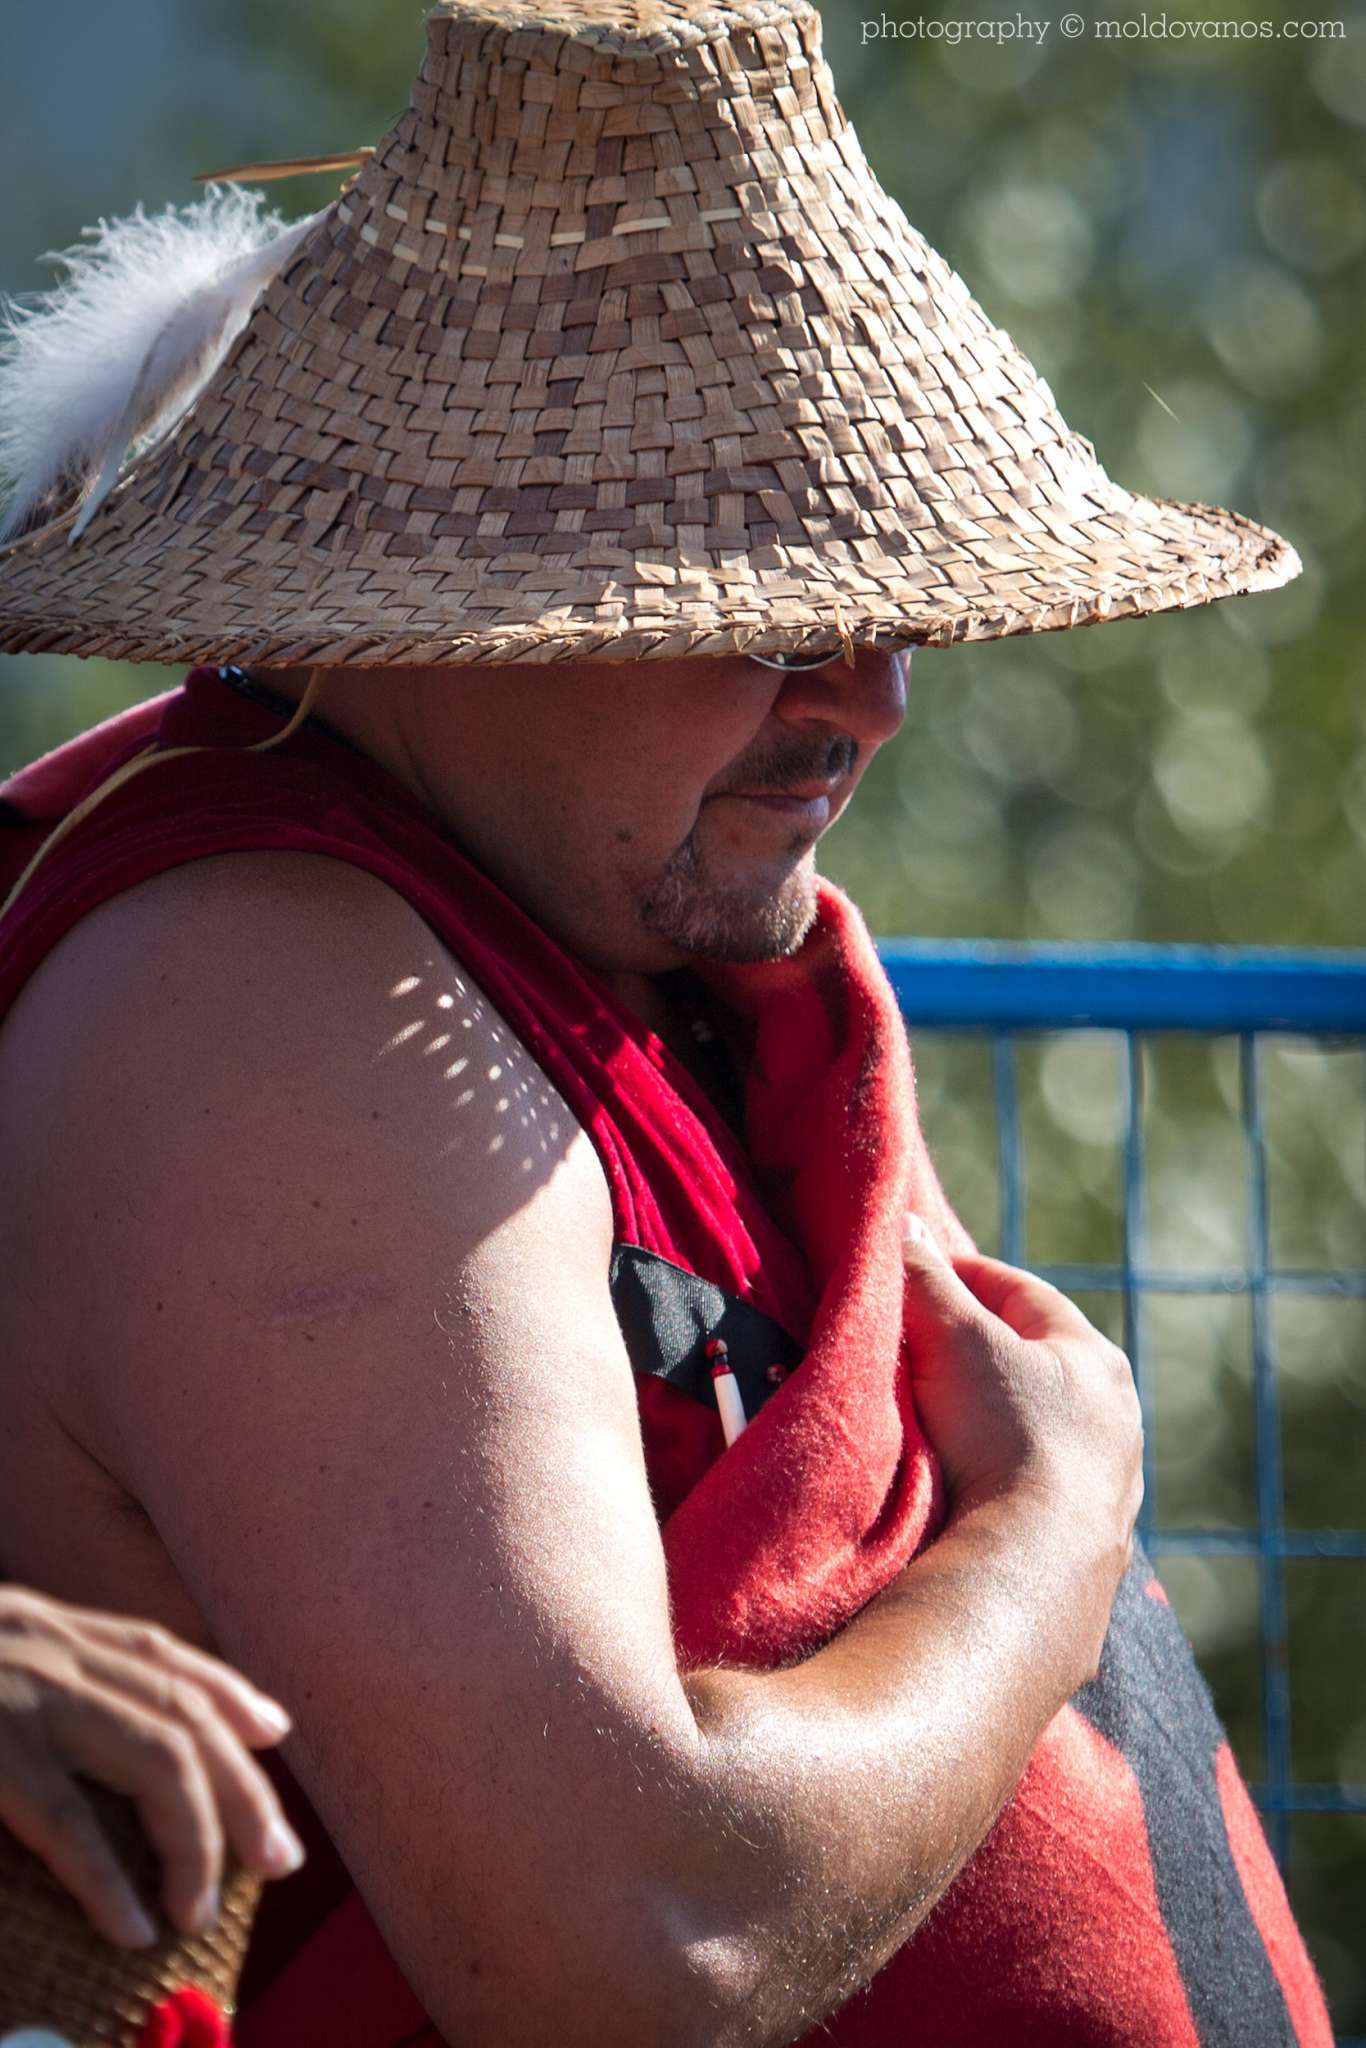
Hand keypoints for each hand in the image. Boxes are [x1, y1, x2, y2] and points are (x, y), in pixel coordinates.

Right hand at [0, 1586, 304, 1946]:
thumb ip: (29, 1679)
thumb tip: (87, 1736)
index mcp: (43, 1627)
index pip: (157, 1650)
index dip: (225, 1690)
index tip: (275, 1732)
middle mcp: (48, 1646)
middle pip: (183, 1711)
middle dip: (242, 1788)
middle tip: (277, 1857)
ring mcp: (25, 1694)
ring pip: (156, 1758)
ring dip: (197, 1838)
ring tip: (201, 1909)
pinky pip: (69, 1821)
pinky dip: (109, 1880)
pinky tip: (134, 1926)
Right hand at [902, 1220, 1143, 1589]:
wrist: (1032, 1570)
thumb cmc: (1001, 1436)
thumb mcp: (953, 1339)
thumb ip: (924, 1279)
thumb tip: (901, 1226)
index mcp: (1095, 1361)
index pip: (1022, 1294)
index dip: (963, 1276)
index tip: (916, 1273)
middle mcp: (1116, 1421)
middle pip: (1036, 1365)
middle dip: (978, 1351)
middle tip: (919, 1345)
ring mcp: (1108, 1490)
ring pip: (1042, 1434)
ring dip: (994, 1422)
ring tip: (938, 1423)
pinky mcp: (1088, 1550)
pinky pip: (1038, 1496)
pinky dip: (1002, 1482)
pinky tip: (968, 1492)